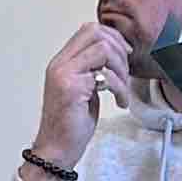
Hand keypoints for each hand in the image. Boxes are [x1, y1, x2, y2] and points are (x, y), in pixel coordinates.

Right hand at [30, 19, 131, 173]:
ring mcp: (64, 74)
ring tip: (122, 89)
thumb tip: (115, 57)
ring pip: (103, 47)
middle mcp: (60, 64)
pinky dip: (119, 86)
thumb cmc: (71, 125)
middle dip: (119, 50)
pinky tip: (119, 101)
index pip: (89, 30)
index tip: (124, 56)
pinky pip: (105, 72)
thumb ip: (94, 70)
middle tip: (125, 73)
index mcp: (62, 62)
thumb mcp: (85, 90)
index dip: (113, 38)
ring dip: (121, 68)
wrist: (57, 150)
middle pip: (96, 32)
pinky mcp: (71, 87)